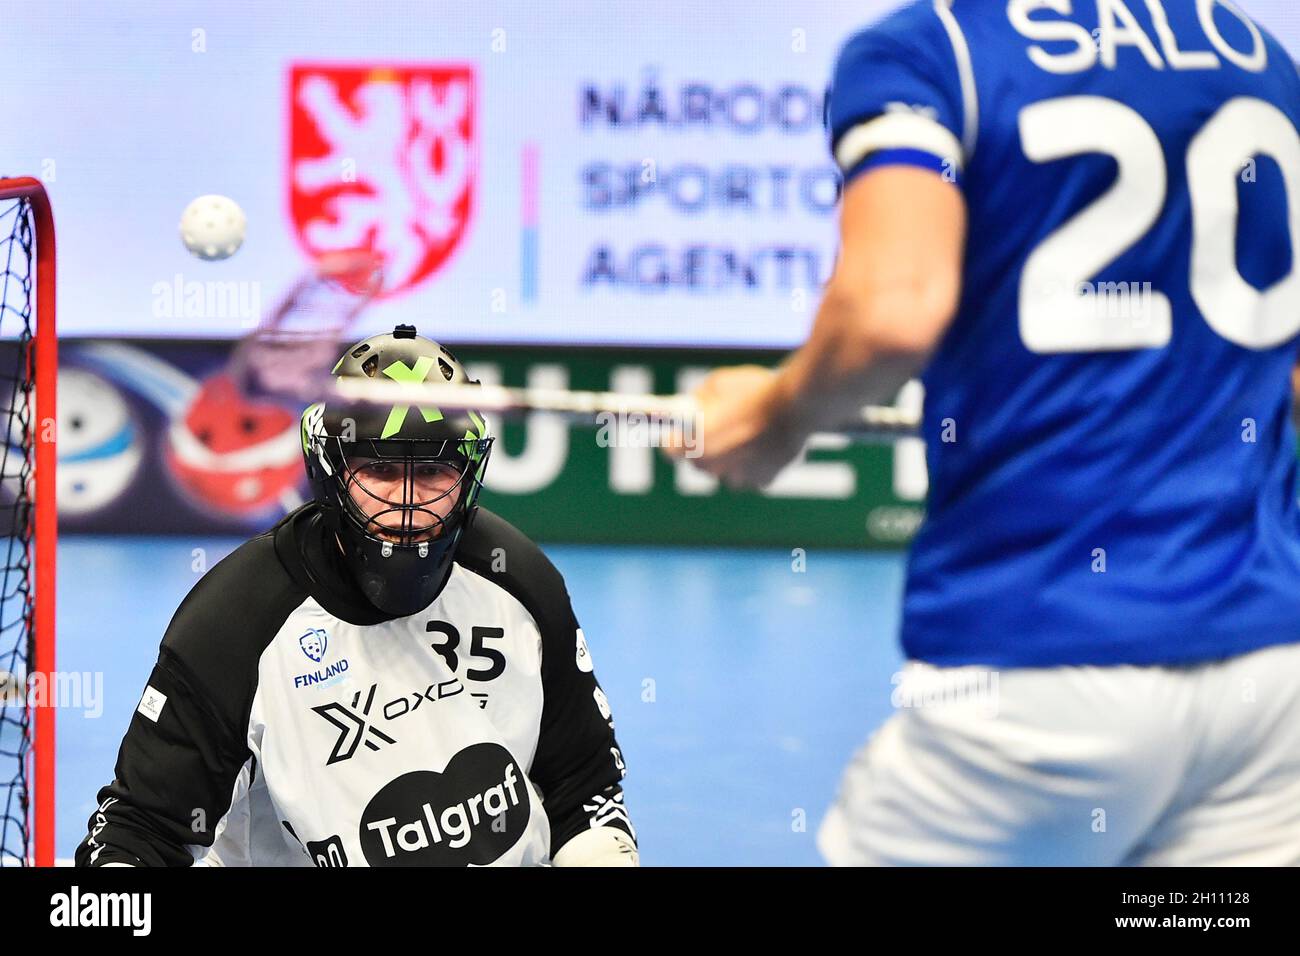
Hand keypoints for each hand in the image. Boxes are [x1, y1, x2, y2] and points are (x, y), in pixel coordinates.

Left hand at [667, 365, 808, 488]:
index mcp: (694, 440)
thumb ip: (700, 399)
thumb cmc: (756, 390)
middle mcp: (711, 465)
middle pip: (699, 463)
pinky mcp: (762, 481)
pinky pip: (752, 476)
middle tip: (718, 429)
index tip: (681, 432)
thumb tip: (694, 406)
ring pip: (726, 472)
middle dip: (706, 448)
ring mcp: (737, 477)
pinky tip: (765, 444)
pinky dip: (756, 464)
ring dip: (731, 459)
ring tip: (747, 435)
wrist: (797, 406)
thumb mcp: (719, 383)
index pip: (670, 450)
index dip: (676, 439)